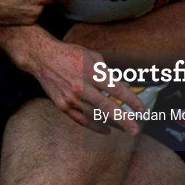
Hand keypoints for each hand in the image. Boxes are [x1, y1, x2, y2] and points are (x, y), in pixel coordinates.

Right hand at [17, 34, 145, 135]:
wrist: (42, 58)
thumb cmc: (70, 55)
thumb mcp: (92, 56)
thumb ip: (108, 71)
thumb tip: (123, 85)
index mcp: (92, 72)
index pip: (117, 89)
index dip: (131, 101)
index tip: (142, 109)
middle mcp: (82, 87)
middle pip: (107, 107)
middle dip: (124, 120)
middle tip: (136, 130)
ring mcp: (71, 98)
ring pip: (95, 116)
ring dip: (112, 124)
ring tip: (125, 129)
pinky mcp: (63, 106)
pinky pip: (82, 120)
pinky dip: (95, 127)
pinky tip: (106, 130)